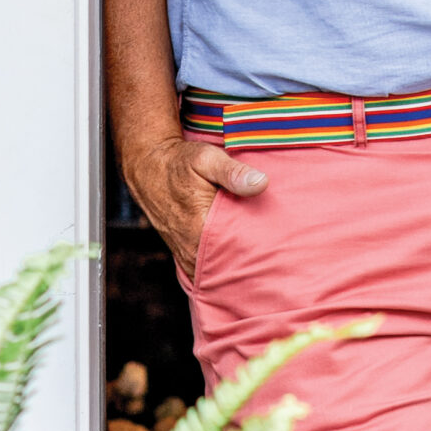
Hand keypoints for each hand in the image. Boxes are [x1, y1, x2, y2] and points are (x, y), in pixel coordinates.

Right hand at [122, 132, 266, 279]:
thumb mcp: (206, 159)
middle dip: (251, 267)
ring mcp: (186, 253)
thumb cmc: (179, 162)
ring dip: (236, 268)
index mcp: (200, 230)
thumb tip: (261, 183)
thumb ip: (233, 173)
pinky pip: (206, 268)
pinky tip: (240, 261)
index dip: (260, 256)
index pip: (237, 256)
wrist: (148, 166)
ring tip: (264, 267)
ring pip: (216, 271)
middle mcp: (191, 248)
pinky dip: (222, 267)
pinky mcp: (184, 251)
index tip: (282, 255)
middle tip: (278, 263)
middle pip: (228, 269)